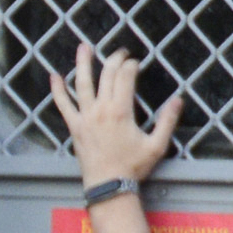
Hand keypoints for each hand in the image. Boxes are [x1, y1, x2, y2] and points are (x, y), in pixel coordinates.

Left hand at [48, 41, 181, 187]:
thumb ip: (167, 121)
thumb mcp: (157, 145)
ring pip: (82, 84)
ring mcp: (85, 117)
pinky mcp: (74, 127)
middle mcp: (101, 110)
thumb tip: (179, 100)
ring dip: (83, 63)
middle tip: (121, 53)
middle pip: (106, 75)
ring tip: (84, 46)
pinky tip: (54, 76)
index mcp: (121, 111)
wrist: (108, 186)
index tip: (136, 63)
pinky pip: (63, 105)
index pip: (125, 77)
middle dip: (114, 60)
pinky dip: (58, 90)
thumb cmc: (133, 166)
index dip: (131, 65)